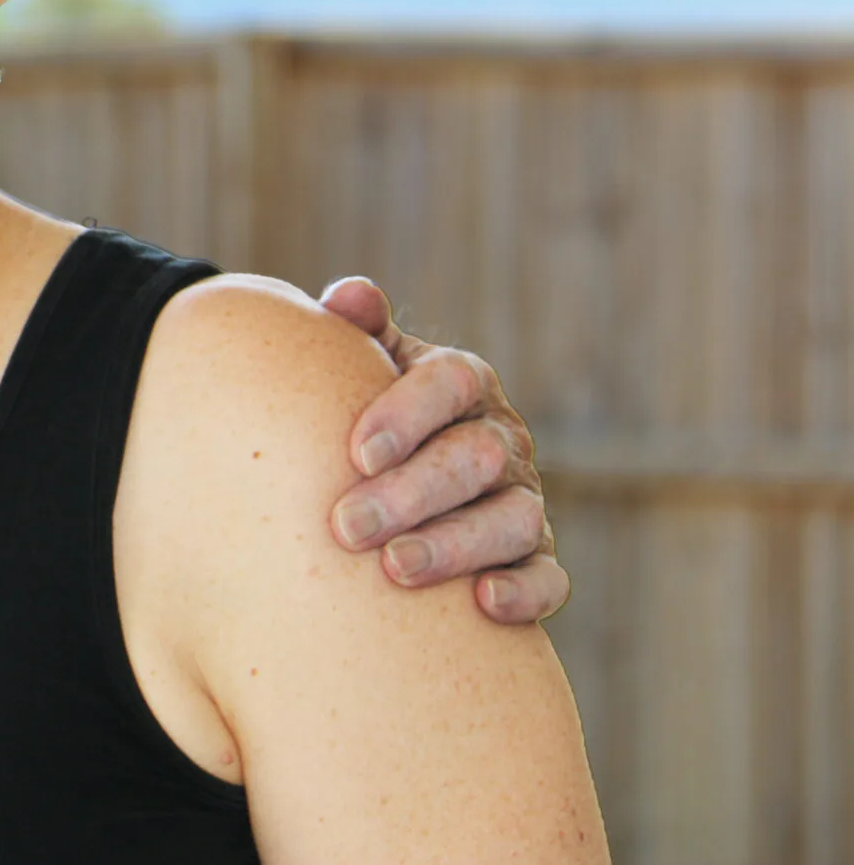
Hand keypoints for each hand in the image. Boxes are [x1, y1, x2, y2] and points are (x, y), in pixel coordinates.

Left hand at [317, 276, 567, 624]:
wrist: (392, 477)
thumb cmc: (368, 418)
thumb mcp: (364, 366)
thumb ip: (357, 330)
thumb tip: (347, 297)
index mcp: (463, 382)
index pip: (450, 383)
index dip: (407, 414)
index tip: (357, 452)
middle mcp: (502, 438)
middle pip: (474, 459)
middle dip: (411, 494)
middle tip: (347, 527)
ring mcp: (525, 499)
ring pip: (513, 520)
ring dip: (455, 545)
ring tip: (394, 568)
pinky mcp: (538, 559)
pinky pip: (551, 579)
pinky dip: (526, 593)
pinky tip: (481, 603)